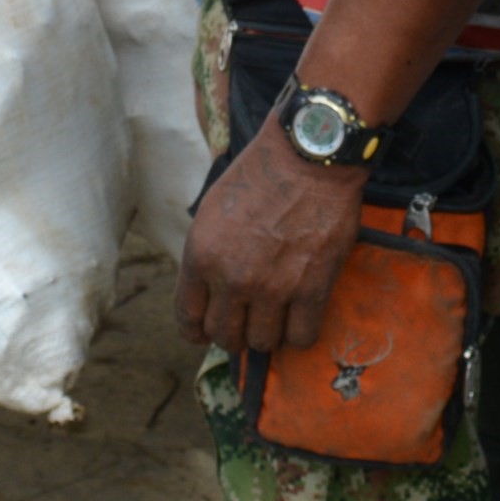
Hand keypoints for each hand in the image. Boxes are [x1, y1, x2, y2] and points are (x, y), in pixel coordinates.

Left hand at [174, 118, 365, 355]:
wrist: (307, 157)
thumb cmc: (259, 174)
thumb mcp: (212, 211)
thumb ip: (208, 255)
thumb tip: (210, 291)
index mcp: (201, 255)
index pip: (188, 316)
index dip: (195, 331)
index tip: (202, 333)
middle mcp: (232, 278)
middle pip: (225, 336)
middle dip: (231, 335)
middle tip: (243, 323)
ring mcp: (273, 288)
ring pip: (262, 342)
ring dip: (266, 335)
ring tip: (273, 319)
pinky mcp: (311, 290)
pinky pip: (301, 337)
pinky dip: (298, 334)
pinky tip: (299, 318)